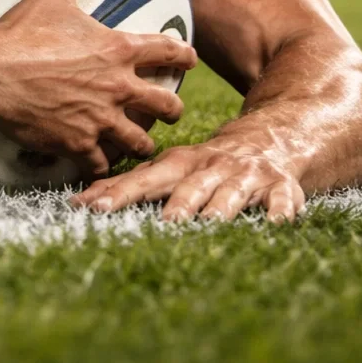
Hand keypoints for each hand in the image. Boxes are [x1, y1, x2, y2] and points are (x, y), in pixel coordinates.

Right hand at [0, 0, 197, 178]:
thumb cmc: (22, 31)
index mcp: (118, 50)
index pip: (168, 51)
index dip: (184, 56)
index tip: (190, 59)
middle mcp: (118, 87)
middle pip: (166, 105)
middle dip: (172, 110)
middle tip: (170, 112)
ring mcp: (99, 119)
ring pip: (139, 141)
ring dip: (142, 143)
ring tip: (140, 145)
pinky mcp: (77, 143)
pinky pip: (101, 162)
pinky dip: (102, 164)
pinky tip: (100, 164)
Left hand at [72, 141, 305, 222]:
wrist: (271, 137)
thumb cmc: (206, 164)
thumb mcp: (170, 168)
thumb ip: (130, 185)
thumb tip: (80, 201)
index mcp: (179, 165)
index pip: (143, 180)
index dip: (117, 194)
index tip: (91, 209)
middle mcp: (210, 168)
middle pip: (189, 188)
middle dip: (175, 205)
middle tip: (162, 224)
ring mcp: (245, 177)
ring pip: (231, 194)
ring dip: (219, 209)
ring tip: (209, 225)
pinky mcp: (279, 187)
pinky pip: (281, 201)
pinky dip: (279, 211)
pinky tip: (276, 223)